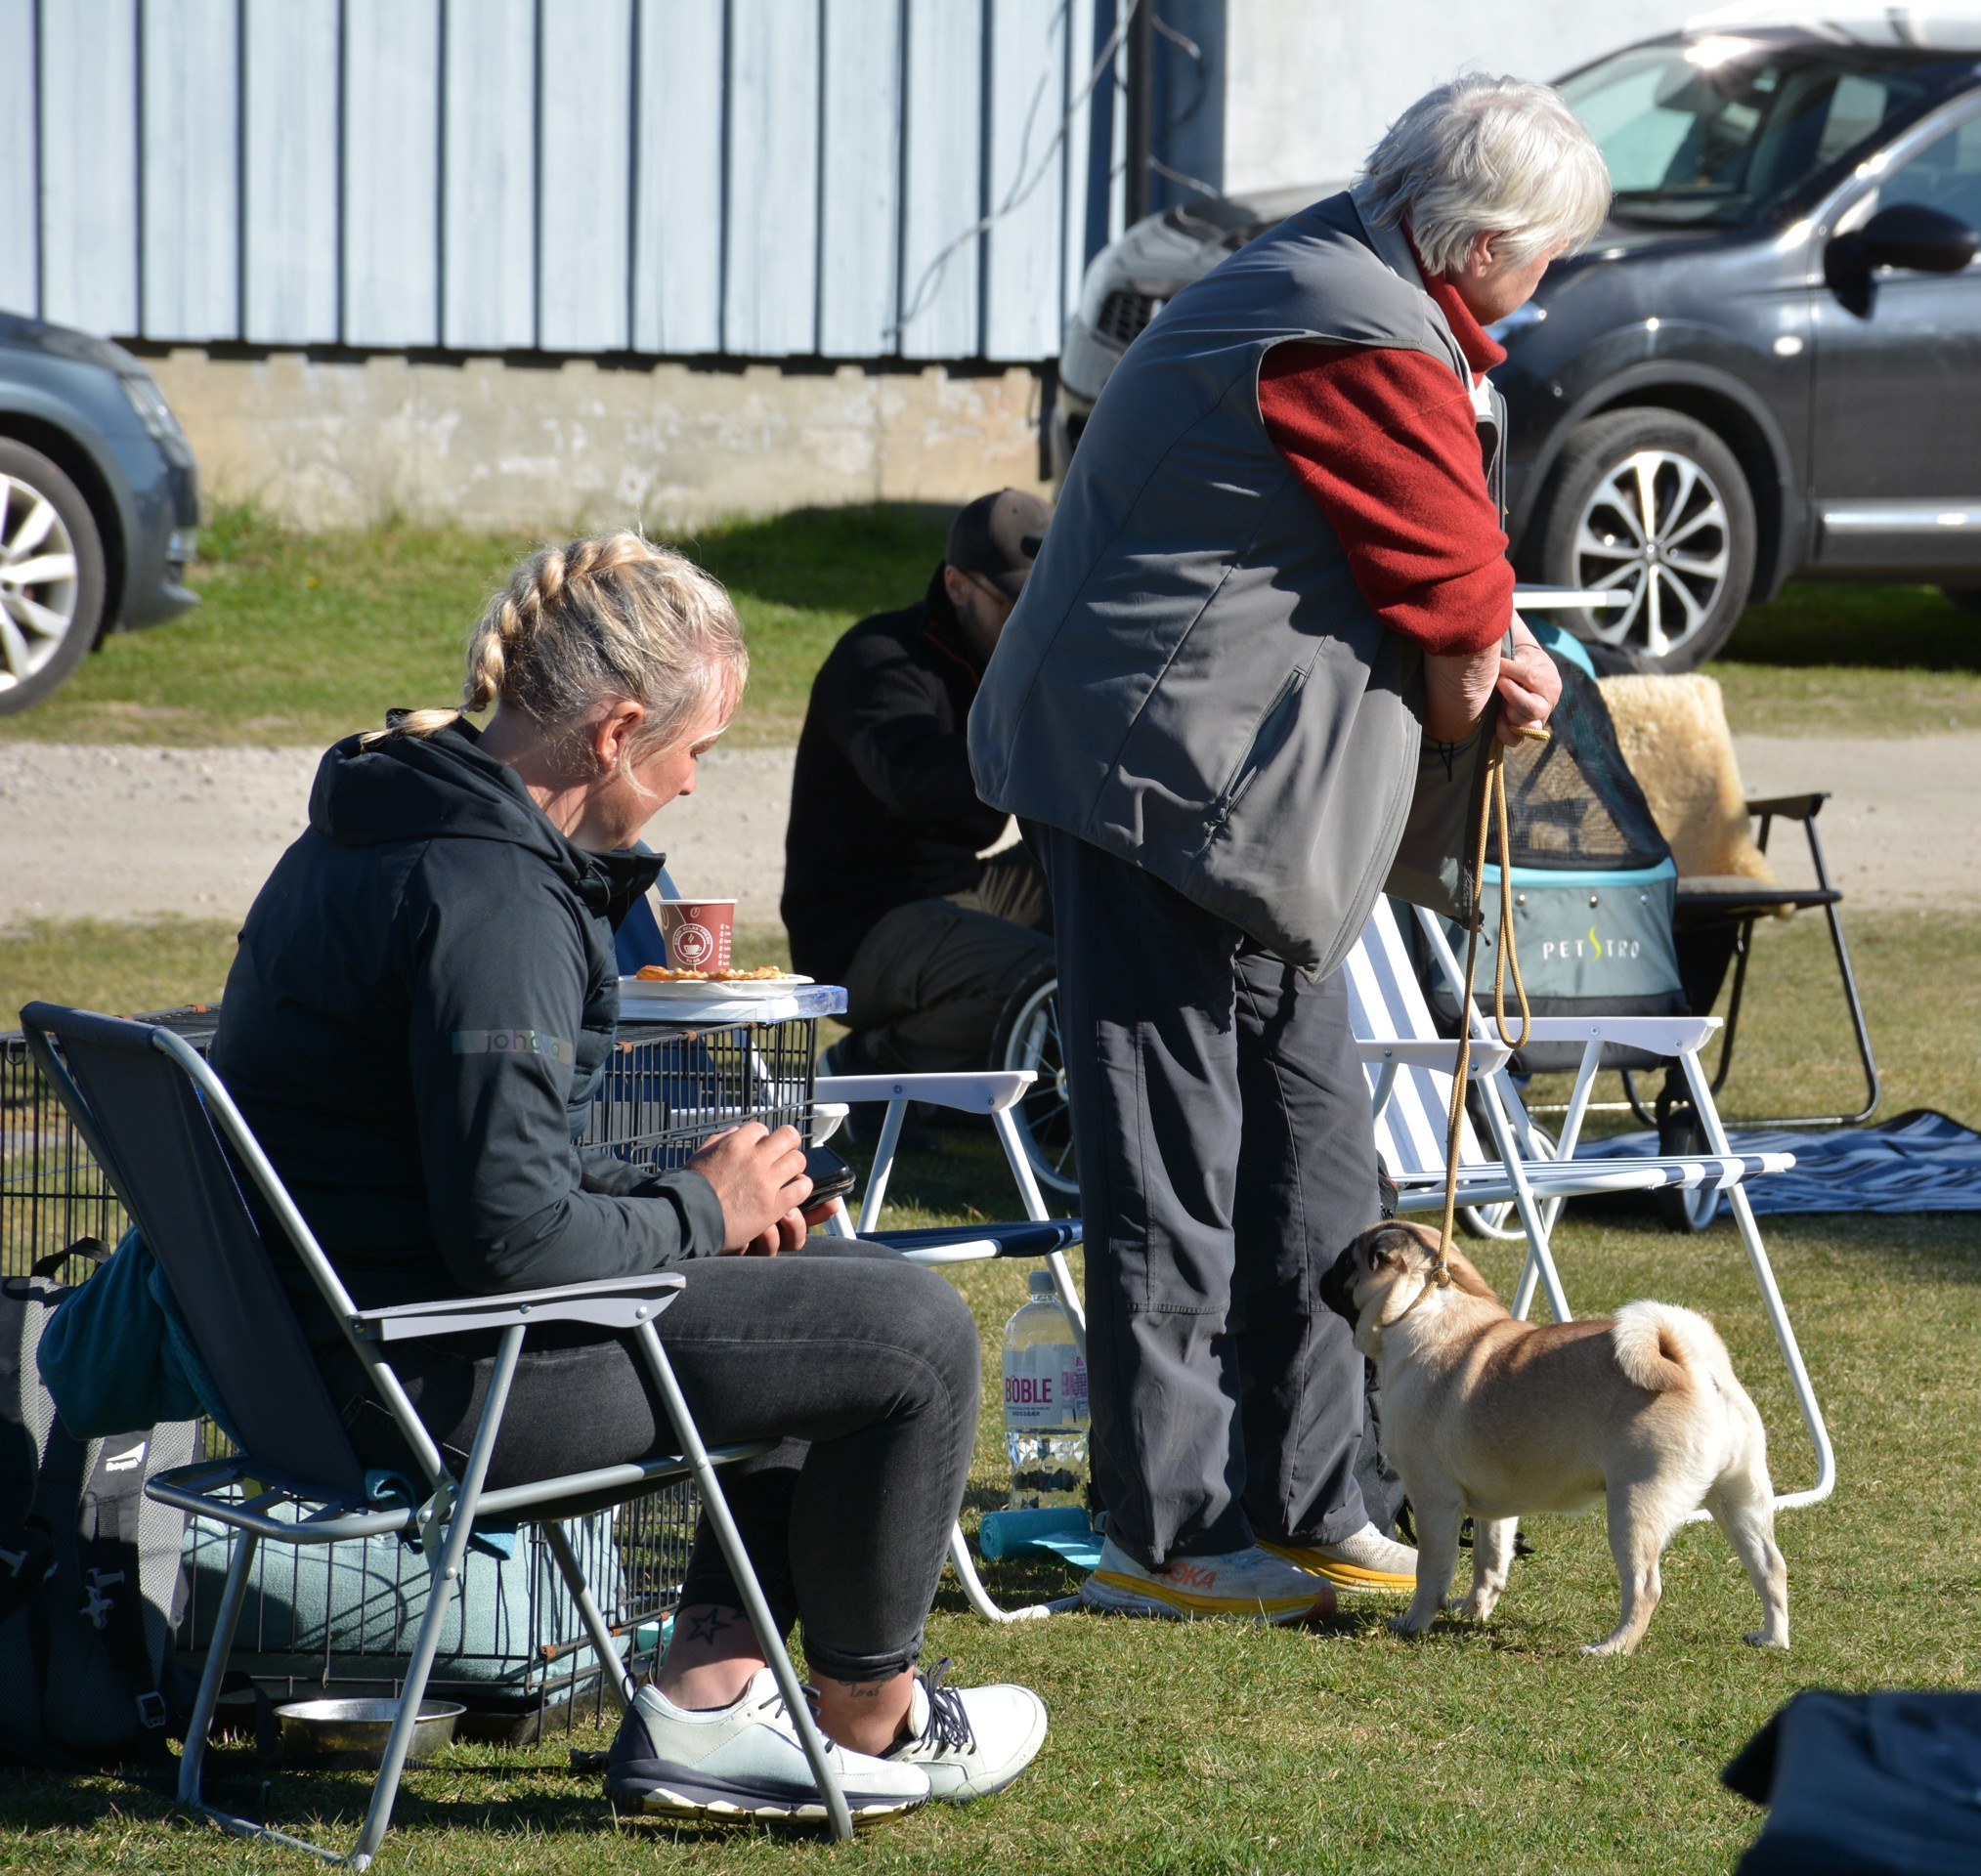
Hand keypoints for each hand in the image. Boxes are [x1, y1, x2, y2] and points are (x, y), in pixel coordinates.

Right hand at [688, 1124, 811, 1253]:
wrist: (687, 1220)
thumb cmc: (689, 1190)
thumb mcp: (699, 1156)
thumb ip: (719, 1140)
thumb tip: (736, 1131)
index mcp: (735, 1144)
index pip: (761, 1128)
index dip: (763, 1138)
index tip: (761, 1148)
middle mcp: (754, 1159)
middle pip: (788, 1137)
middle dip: (788, 1144)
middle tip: (784, 1155)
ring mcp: (765, 1182)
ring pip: (798, 1160)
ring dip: (795, 1166)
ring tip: (790, 1174)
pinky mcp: (773, 1205)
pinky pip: (801, 1188)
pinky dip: (802, 1188)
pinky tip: (794, 1191)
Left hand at [1493, 622, 1560, 745]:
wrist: (1514, 678)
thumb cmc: (1513, 657)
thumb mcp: (1516, 642)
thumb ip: (1510, 627)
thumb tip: (1502, 602)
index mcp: (1548, 676)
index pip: (1529, 676)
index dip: (1509, 670)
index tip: (1496, 663)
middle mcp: (1548, 698)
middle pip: (1531, 706)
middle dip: (1511, 695)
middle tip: (1499, 683)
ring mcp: (1539, 717)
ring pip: (1526, 724)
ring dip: (1509, 713)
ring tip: (1500, 702)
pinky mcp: (1526, 730)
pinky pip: (1517, 740)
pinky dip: (1505, 732)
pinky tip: (1496, 719)